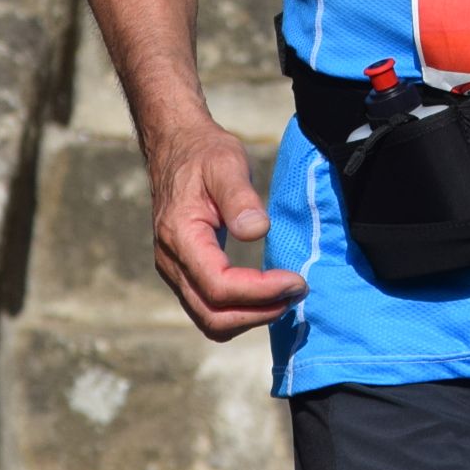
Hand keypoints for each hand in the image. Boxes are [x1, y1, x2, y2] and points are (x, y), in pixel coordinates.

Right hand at [146, 123, 305, 340]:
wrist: (175, 148)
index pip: (218, 286)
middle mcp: (171, 262)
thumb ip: (239, 197)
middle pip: (213, 316)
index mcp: (179, 236)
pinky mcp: (184, 273)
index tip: (296, 280)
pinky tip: (267, 294)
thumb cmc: (202, 153)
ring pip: (210, 320)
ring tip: (287, 295)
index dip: (260, 292)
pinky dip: (241, 311)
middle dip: (259, 313)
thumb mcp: (225, 163)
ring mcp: (175, 271)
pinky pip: (209, 308)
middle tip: (297, 292)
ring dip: (251, 317)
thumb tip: (257, 231)